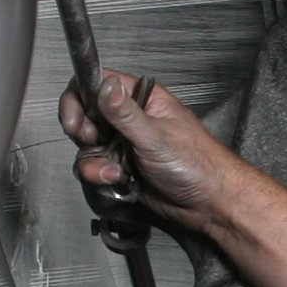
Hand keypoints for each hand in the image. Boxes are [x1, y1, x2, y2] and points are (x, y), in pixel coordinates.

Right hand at [59, 71, 247, 237]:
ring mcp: (124, 144)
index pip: (98, 84)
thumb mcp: (156, 135)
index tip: (77, 118)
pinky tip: (120, 181)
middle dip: (84, 134)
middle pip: (86, 116)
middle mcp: (130, 119)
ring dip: (94, 163)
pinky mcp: (122, 168)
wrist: (209, 202)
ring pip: (87, 147)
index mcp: (142, 99)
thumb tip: (106, 85)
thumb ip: (125, 113)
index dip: (80, 98)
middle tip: (95, 141)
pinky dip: (101, 177)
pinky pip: (95, 169)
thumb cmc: (199, 163)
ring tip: (115, 171)